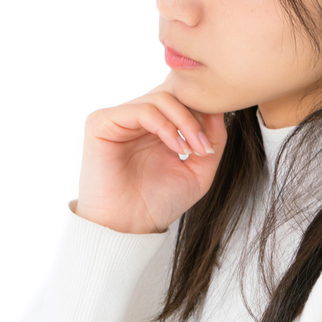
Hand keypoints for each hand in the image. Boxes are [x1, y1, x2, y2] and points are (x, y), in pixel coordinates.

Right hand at [74, 77, 227, 234]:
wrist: (129, 228)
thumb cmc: (158, 203)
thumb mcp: (199, 171)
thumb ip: (213, 140)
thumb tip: (220, 109)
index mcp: (157, 126)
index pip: (183, 98)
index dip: (203, 111)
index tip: (212, 142)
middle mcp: (137, 118)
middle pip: (174, 93)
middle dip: (197, 116)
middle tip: (205, 147)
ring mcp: (119, 118)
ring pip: (161, 98)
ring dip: (186, 123)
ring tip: (193, 150)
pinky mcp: (102, 122)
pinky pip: (143, 110)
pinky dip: (166, 127)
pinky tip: (177, 148)